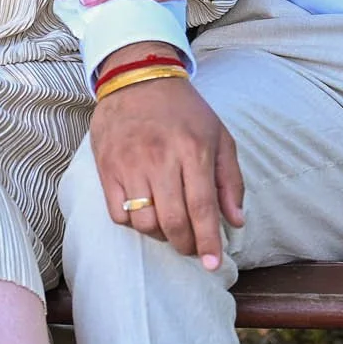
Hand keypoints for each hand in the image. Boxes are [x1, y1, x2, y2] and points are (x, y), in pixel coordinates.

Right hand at [89, 44, 243, 269]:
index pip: (202, 208)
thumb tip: (235, 222)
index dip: (208, 242)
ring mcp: (130, 164)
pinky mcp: (107, 167)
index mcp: (193, 150)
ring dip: (160, 235)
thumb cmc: (184, 111)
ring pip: (144, 222)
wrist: (138, 79)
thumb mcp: (219, 136)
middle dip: (185, 245)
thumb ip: (230, 180)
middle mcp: (161, 158)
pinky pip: (118, 213)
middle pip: (173, 221)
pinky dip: (133, 223)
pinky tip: (144, 213)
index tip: (214, 264)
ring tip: (169, 228)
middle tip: (191, 248)